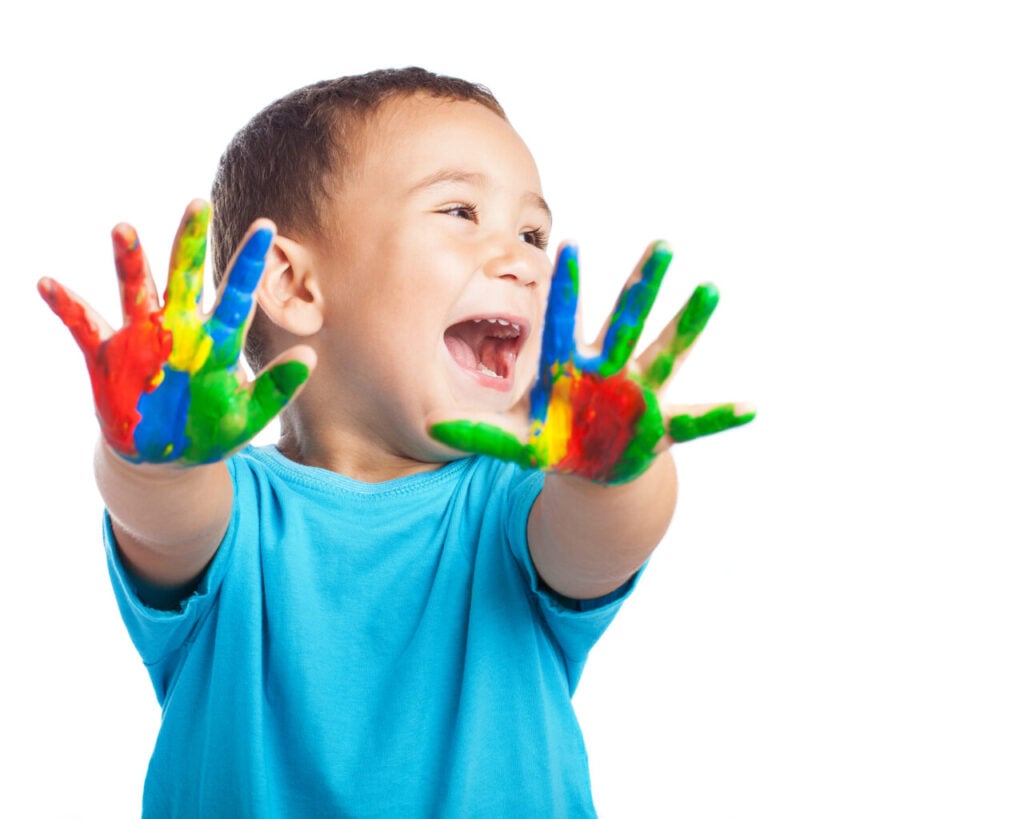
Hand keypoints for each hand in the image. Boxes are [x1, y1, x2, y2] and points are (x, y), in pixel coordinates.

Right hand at [38, 200, 310, 464]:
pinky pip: (84, 325)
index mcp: (217, 340)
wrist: (164, 460)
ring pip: (136, 289)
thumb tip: (310, 355)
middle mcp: (180, 327)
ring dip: (129, 261)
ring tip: (123, 229)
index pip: (238, 294)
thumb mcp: (247, 416)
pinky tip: (48, 284)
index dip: (250, 262)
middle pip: (187, 276)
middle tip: (198, 203)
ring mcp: (142, 337)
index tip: (266, 226)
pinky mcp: (107, 356)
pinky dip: (66, 306)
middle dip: (190, 241)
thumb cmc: (210, 432)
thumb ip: (277, 388)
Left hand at [430, 241, 753, 483]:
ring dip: (689, 324)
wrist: (594, 463)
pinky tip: (750, 408)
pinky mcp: (661, 426)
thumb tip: (432, 423)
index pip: (568, 319)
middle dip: (643, 286)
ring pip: (668, 352)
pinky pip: (696, 422)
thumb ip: (479, 431)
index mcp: (573, 368)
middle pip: (628, 321)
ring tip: (711, 289)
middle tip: (662, 244)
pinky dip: (720, 418)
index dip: (570, 287)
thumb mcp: (518, 439)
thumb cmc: (559, 440)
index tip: (570, 244)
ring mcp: (640, 393)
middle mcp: (612, 369)